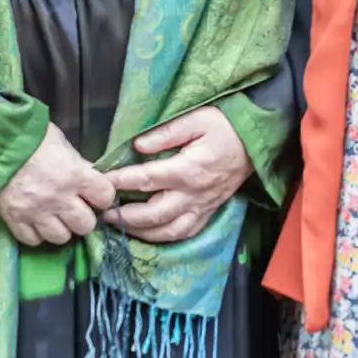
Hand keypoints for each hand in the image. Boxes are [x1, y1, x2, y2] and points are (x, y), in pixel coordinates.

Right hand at [0, 123, 114, 246]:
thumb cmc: (33, 138)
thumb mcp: (63, 145)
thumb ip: (80, 165)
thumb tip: (93, 177)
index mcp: (77, 176)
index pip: (105, 198)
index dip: (102, 197)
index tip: (95, 195)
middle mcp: (60, 199)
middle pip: (85, 225)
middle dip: (83, 217)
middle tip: (75, 209)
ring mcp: (37, 213)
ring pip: (61, 237)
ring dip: (60, 228)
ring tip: (55, 217)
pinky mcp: (15, 220)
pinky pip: (33, 240)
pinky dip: (36, 234)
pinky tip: (35, 222)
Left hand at [102, 105, 250, 244]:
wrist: (255, 142)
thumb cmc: (225, 127)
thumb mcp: (197, 119)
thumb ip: (166, 132)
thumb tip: (138, 145)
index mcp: (188, 169)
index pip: (147, 179)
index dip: (121, 181)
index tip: (102, 180)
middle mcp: (194, 194)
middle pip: (154, 213)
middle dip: (126, 215)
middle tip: (104, 212)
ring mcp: (202, 206)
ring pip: (168, 230)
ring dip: (142, 232)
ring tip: (121, 225)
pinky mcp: (208, 211)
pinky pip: (185, 232)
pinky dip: (164, 238)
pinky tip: (149, 233)